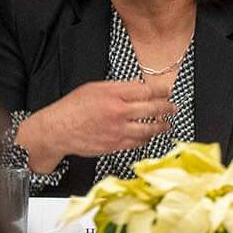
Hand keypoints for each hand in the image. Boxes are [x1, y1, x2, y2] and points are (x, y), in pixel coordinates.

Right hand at [18, 74, 176, 171]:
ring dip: (161, 126)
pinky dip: (146, 139)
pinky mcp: (115, 146)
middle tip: (173, 108)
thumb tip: (137, 87)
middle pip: (151, 109)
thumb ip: (118, 87)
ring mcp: (118, 131)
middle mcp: (118, 112)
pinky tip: (150, 136)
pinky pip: (137, 143)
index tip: (168, 90)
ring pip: (148, 129)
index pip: (145, 90)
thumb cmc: (72, 108)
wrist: (58, 130)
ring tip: (167, 124)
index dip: (161, 90)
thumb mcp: (94, 88)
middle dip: (167, 108)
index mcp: (113, 95)